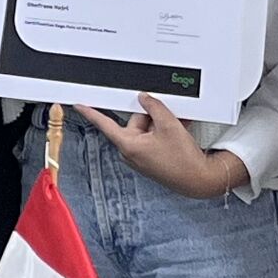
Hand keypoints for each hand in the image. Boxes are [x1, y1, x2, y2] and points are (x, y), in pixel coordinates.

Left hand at [75, 96, 248, 200]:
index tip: (78, 105)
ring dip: (159, 125)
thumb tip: (144, 98)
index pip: (105, 124)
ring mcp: (140, 157)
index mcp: (128, 145)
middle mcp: (131, 153)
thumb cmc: (183, 160)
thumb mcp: (168, 124)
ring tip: (176, 128)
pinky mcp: (150, 160)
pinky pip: (151, 139)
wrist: (198, 179)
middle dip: (150, 117)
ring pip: (145, 129)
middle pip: (134, 122)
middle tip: (166, 119)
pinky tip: (176, 133)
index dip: (90, 112)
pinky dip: (163, 133)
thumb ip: (153, 106)